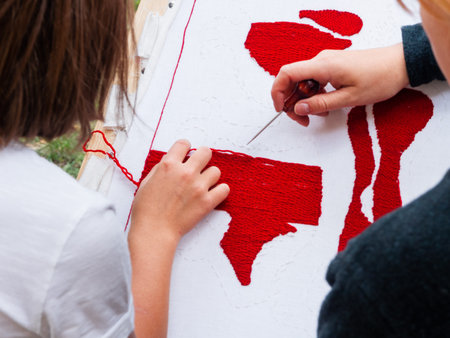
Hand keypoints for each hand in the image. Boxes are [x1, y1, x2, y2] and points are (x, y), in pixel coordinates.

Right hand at [128, 140, 229, 337]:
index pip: (185, 142)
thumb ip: (161, 172)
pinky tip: (214, 198)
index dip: (187, 148)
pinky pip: (226, 189)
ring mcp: (198, 187)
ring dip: (213, 176)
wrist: (151, 236)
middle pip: (206, 151)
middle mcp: (184, 172)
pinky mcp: (207, 203)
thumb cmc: (144, 214)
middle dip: (204, 157)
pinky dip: (222, 193)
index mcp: (167, 165)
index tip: (187, 154)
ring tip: (204, 186)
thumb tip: (170, 162)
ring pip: (218, 169)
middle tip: (199, 168)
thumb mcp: (147, 186)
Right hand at [271, 43, 408, 125]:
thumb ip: (321, 104)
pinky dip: (314, 94)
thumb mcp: (349, 98)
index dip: (277, 92)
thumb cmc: (380, 79)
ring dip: (305, 100)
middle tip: (303, 119)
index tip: (280, 109)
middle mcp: (321, 61)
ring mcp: (327, 62)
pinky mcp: (333, 66)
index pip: (287, 74)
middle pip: (292, 80)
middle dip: (292, 101)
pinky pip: (314, 80)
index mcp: (323, 66)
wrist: (401, 64)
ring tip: (320, 114)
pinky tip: (326, 105)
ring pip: (303, 82)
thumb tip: (298, 109)